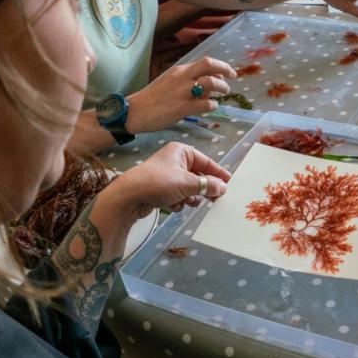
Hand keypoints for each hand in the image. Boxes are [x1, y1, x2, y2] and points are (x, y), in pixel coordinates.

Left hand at [102, 142, 230, 220]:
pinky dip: (179, 201)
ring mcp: (167, 175)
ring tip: (190, 202)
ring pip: (189, 187)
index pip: (207, 162)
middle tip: (216, 199)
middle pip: (199, 176)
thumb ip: (208, 185)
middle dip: (204, 188)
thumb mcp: (188, 183)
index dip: (219, 174)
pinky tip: (175, 205)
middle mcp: (175, 161)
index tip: (230, 185)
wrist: (128, 197)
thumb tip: (223, 188)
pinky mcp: (160, 189)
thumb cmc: (159, 183)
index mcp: (182, 152)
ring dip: (191, 197)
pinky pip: (178, 195)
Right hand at [125, 57, 236, 134]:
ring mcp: (183, 92)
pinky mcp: (182, 108)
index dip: (220, 67)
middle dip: (226, 69)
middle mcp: (182, 77)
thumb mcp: (170, 82)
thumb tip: (208, 85)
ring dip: (222, 88)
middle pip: (209, 65)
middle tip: (233, 77)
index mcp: (179, 70)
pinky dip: (213, 105)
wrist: (133, 111)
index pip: (205, 62)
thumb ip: (187, 81)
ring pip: (211, 83)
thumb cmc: (152, 98)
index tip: (227, 74)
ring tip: (224, 94)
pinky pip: (206, 104)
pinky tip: (212, 107)